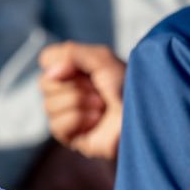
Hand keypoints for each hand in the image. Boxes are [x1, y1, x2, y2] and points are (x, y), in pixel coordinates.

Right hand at [38, 42, 125, 160]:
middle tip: (98, 91)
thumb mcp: (102, 59)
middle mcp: (67, 90)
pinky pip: (57, 125)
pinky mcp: (70, 136)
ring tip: (101, 107)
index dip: (62, 62)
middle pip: (44, 83)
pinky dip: (78, 120)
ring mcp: (67, 113)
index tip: (84, 68)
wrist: (144, 116)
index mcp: (75, 69)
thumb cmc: (128, 87)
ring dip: (79, 103)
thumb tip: (50, 73)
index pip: (47, 59)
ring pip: (49, 105)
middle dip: (74, 86)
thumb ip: (72, 53)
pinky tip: (96, 121)